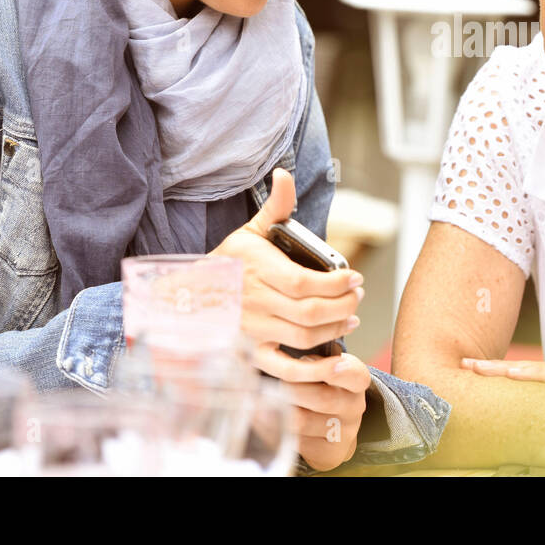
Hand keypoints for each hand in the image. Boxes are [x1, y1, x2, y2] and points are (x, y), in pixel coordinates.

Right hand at [211, 169, 363, 352]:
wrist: (187, 300)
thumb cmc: (227, 264)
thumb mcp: (248, 232)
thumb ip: (275, 207)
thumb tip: (284, 174)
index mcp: (257, 270)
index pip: (304, 282)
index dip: (336, 283)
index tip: (355, 277)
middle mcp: (255, 303)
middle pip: (310, 312)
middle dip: (343, 305)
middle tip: (357, 296)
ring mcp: (253, 332)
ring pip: (305, 338)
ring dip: (336, 330)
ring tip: (350, 317)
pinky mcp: (252, 355)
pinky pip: (286, 370)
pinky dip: (314, 369)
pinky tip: (335, 358)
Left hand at [253, 343, 370, 471]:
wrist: (332, 423)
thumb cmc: (320, 383)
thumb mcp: (323, 364)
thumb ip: (309, 356)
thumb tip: (277, 345)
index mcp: (357, 379)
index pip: (353, 375)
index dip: (334, 370)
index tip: (312, 363)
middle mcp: (355, 406)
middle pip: (322, 399)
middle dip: (291, 388)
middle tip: (269, 378)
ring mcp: (344, 432)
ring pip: (304, 421)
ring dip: (278, 408)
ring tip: (259, 396)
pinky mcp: (329, 452)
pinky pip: (296, 441)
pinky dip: (275, 427)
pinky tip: (260, 415)